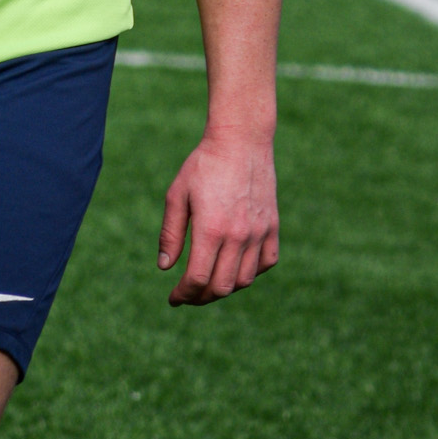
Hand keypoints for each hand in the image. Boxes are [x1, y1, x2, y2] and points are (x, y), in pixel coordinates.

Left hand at [159, 130, 278, 305]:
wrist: (241, 140)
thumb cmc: (204, 165)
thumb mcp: (177, 195)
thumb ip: (170, 234)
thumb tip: (164, 268)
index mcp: (211, 228)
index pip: (198, 278)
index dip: (183, 294)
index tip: (173, 298)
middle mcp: (238, 235)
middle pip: (221, 287)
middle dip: (200, 297)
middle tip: (188, 294)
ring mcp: (259, 232)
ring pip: (244, 280)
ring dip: (224, 287)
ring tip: (208, 281)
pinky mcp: (272, 226)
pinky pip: (266, 263)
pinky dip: (251, 272)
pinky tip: (235, 266)